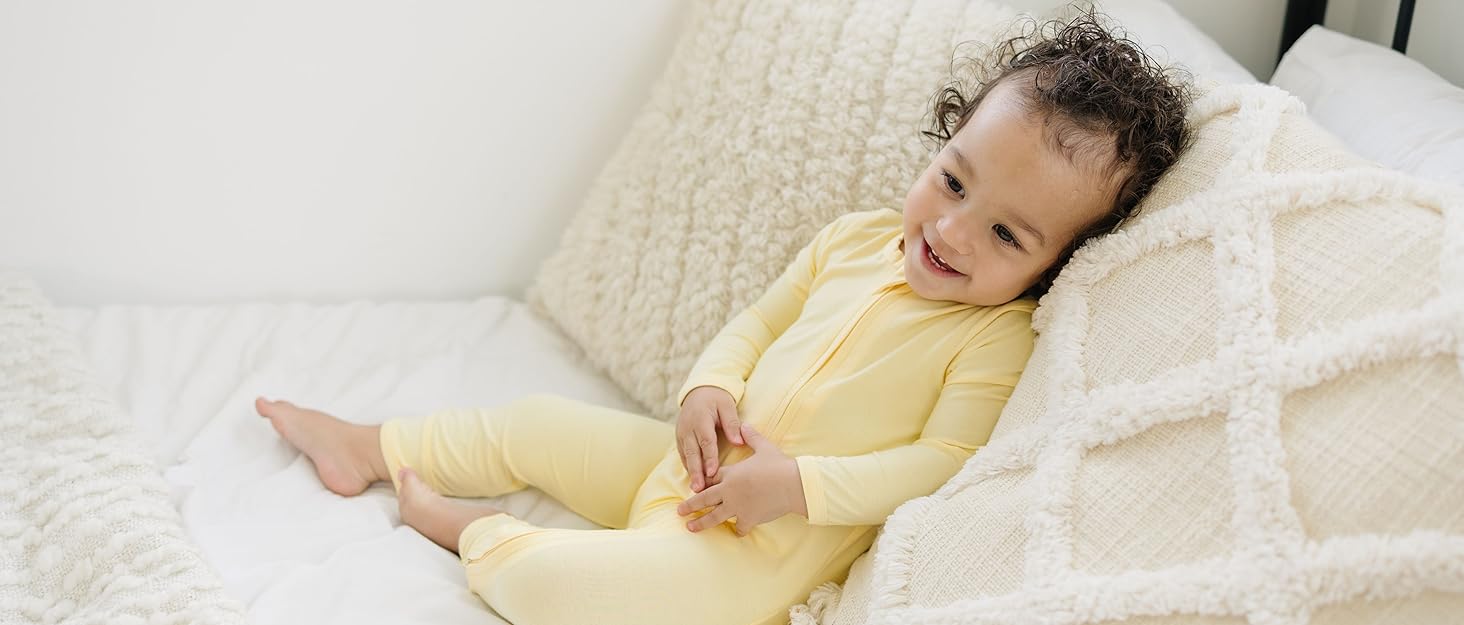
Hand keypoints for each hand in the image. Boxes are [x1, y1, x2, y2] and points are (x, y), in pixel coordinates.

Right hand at [676, 385, 744, 491]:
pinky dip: (688, 467)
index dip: (709, 457)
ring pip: (686, 456)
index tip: (712, 472)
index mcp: (700, 418)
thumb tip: (739, 442)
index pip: (706, 441)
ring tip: (696, 489)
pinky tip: (693, 480)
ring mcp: (681, 434)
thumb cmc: (716, 398)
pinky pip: (683, 455)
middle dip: (696, 471)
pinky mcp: (680, 439)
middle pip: (692, 452)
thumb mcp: (727, 405)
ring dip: (691, 473)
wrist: (699, 391)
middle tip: (699, 488)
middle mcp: (688, 428)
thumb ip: (732, 423)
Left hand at [676, 423, 805, 535]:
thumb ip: (751, 437)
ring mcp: (738, 507)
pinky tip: (736, 532)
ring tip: (690, 527)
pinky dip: (737, 530)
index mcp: (731, 473)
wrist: (794, 484)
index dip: (703, 481)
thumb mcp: (764, 447)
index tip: (696, 485)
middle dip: (690, 505)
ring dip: (701, 523)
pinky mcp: (749, 518)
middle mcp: (730, 491)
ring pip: (714, 517)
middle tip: (679, 511)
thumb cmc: (779, 465)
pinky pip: (739, 527)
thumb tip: (744, 425)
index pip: (710, 478)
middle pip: (704, 499)